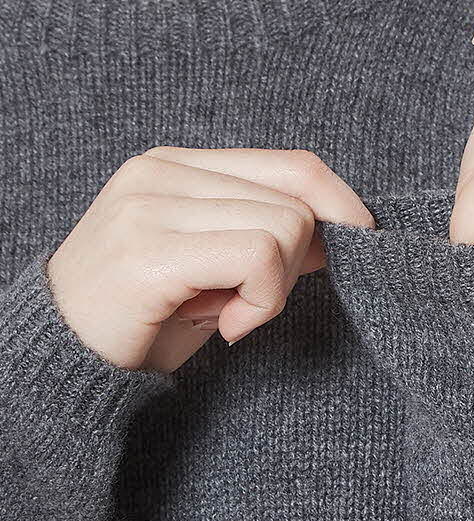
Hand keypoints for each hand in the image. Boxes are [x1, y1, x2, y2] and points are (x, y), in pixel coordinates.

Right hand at [47, 148, 372, 372]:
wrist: (65, 355)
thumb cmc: (146, 316)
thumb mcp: (216, 268)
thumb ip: (266, 237)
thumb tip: (339, 232)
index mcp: (180, 166)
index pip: (291, 164)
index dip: (341, 202)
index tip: (361, 240)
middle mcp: (164, 172)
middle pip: (297, 200)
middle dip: (295, 265)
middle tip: (250, 306)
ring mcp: (154, 204)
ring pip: (284, 227)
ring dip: (272, 290)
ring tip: (228, 315)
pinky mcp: (152, 249)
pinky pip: (257, 257)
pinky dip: (260, 303)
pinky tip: (224, 326)